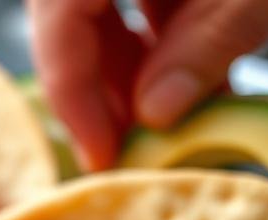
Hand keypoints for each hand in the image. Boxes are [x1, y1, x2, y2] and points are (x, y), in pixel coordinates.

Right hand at [27, 0, 267, 170]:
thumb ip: (210, 39)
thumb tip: (160, 112)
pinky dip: (163, 35)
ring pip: (102, 8)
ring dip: (136, 69)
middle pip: (70, 20)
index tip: (103, 155)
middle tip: (138, 151)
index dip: (73, 95)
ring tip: (178, 123)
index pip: (57, 19)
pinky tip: (199, 75)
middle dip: (105, 91)